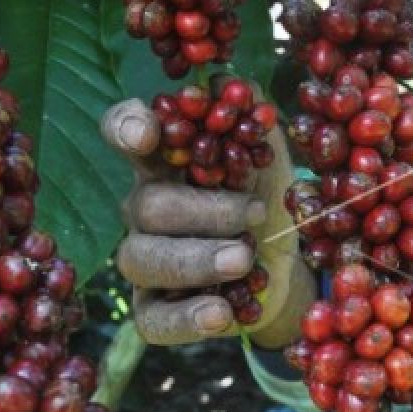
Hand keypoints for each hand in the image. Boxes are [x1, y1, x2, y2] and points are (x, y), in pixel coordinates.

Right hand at [100, 93, 313, 347]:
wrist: (288, 263)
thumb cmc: (268, 194)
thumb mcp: (270, 149)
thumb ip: (252, 115)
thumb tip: (240, 91)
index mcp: (166, 158)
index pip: (124, 130)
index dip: (126, 128)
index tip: (148, 133)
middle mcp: (145, 206)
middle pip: (147, 204)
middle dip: (203, 210)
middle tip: (254, 214)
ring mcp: (146, 259)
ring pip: (142, 259)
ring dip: (194, 260)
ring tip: (242, 259)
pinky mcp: (156, 309)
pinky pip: (152, 320)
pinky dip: (185, 319)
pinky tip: (220, 313)